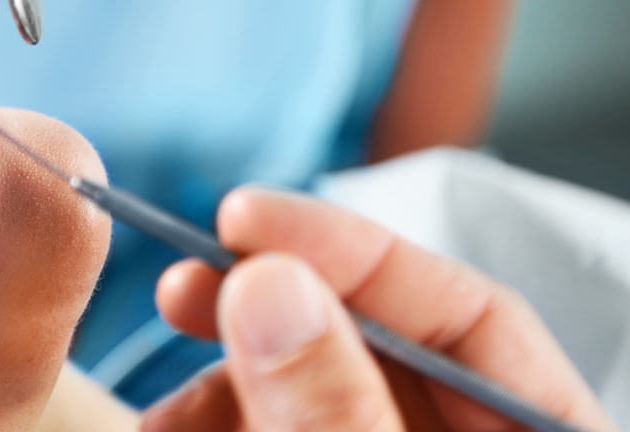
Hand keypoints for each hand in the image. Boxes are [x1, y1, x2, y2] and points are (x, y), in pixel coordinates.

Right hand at [143, 187, 615, 431]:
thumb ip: (342, 409)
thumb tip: (268, 281)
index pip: (471, 313)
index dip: (355, 252)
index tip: (244, 218)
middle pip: (376, 349)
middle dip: (269, 316)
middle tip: (179, 288)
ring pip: (310, 399)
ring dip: (225, 390)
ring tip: (158, 420)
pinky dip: (225, 428)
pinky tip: (171, 431)